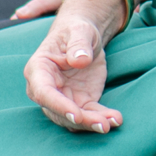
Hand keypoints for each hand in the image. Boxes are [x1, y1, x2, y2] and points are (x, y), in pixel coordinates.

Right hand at [23, 5, 120, 132]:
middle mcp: (46, 88)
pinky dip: (101, 118)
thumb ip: (78, 45)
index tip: (77, 115)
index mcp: (39, 69)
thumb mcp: (79, 31)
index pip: (44, 93)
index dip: (59, 106)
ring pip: (73, 119)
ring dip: (92, 123)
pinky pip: (89, 115)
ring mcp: (63, 97)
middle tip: (103, 124)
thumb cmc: (76, 30)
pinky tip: (116, 118)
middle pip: (58, 112)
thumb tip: (79, 60)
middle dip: (80, 121)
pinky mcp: (80, 101)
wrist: (85, 37)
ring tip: (114, 121)